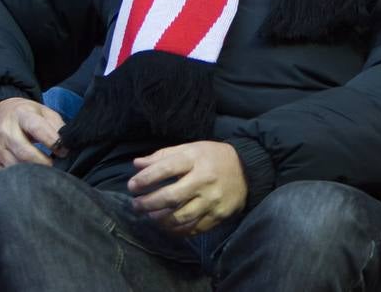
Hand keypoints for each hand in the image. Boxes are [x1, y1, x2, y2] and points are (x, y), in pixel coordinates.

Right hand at [0, 98, 67, 171]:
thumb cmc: (24, 115)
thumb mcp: (42, 112)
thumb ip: (56, 125)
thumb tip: (67, 144)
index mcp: (21, 115)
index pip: (38, 129)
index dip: (53, 142)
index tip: (64, 151)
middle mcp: (5, 131)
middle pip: (25, 153)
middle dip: (44, 163)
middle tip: (57, 168)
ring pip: (16, 166)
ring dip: (33, 173)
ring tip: (47, 174)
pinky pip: (7, 175)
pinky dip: (21, 178)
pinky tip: (32, 176)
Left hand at [128, 141, 247, 235]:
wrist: (248, 169)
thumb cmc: (213, 157)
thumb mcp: (191, 149)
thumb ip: (163, 156)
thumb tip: (137, 164)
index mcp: (196, 159)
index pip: (165, 169)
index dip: (145, 179)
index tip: (132, 186)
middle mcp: (205, 180)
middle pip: (171, 197)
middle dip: (148, 203)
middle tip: (136, 205)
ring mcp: (213, 200)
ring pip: (180, 217)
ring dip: (160, 219)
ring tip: (151, 216)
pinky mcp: (219, 215)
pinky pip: (193, 228)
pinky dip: (177, 230)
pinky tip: (168, 226)